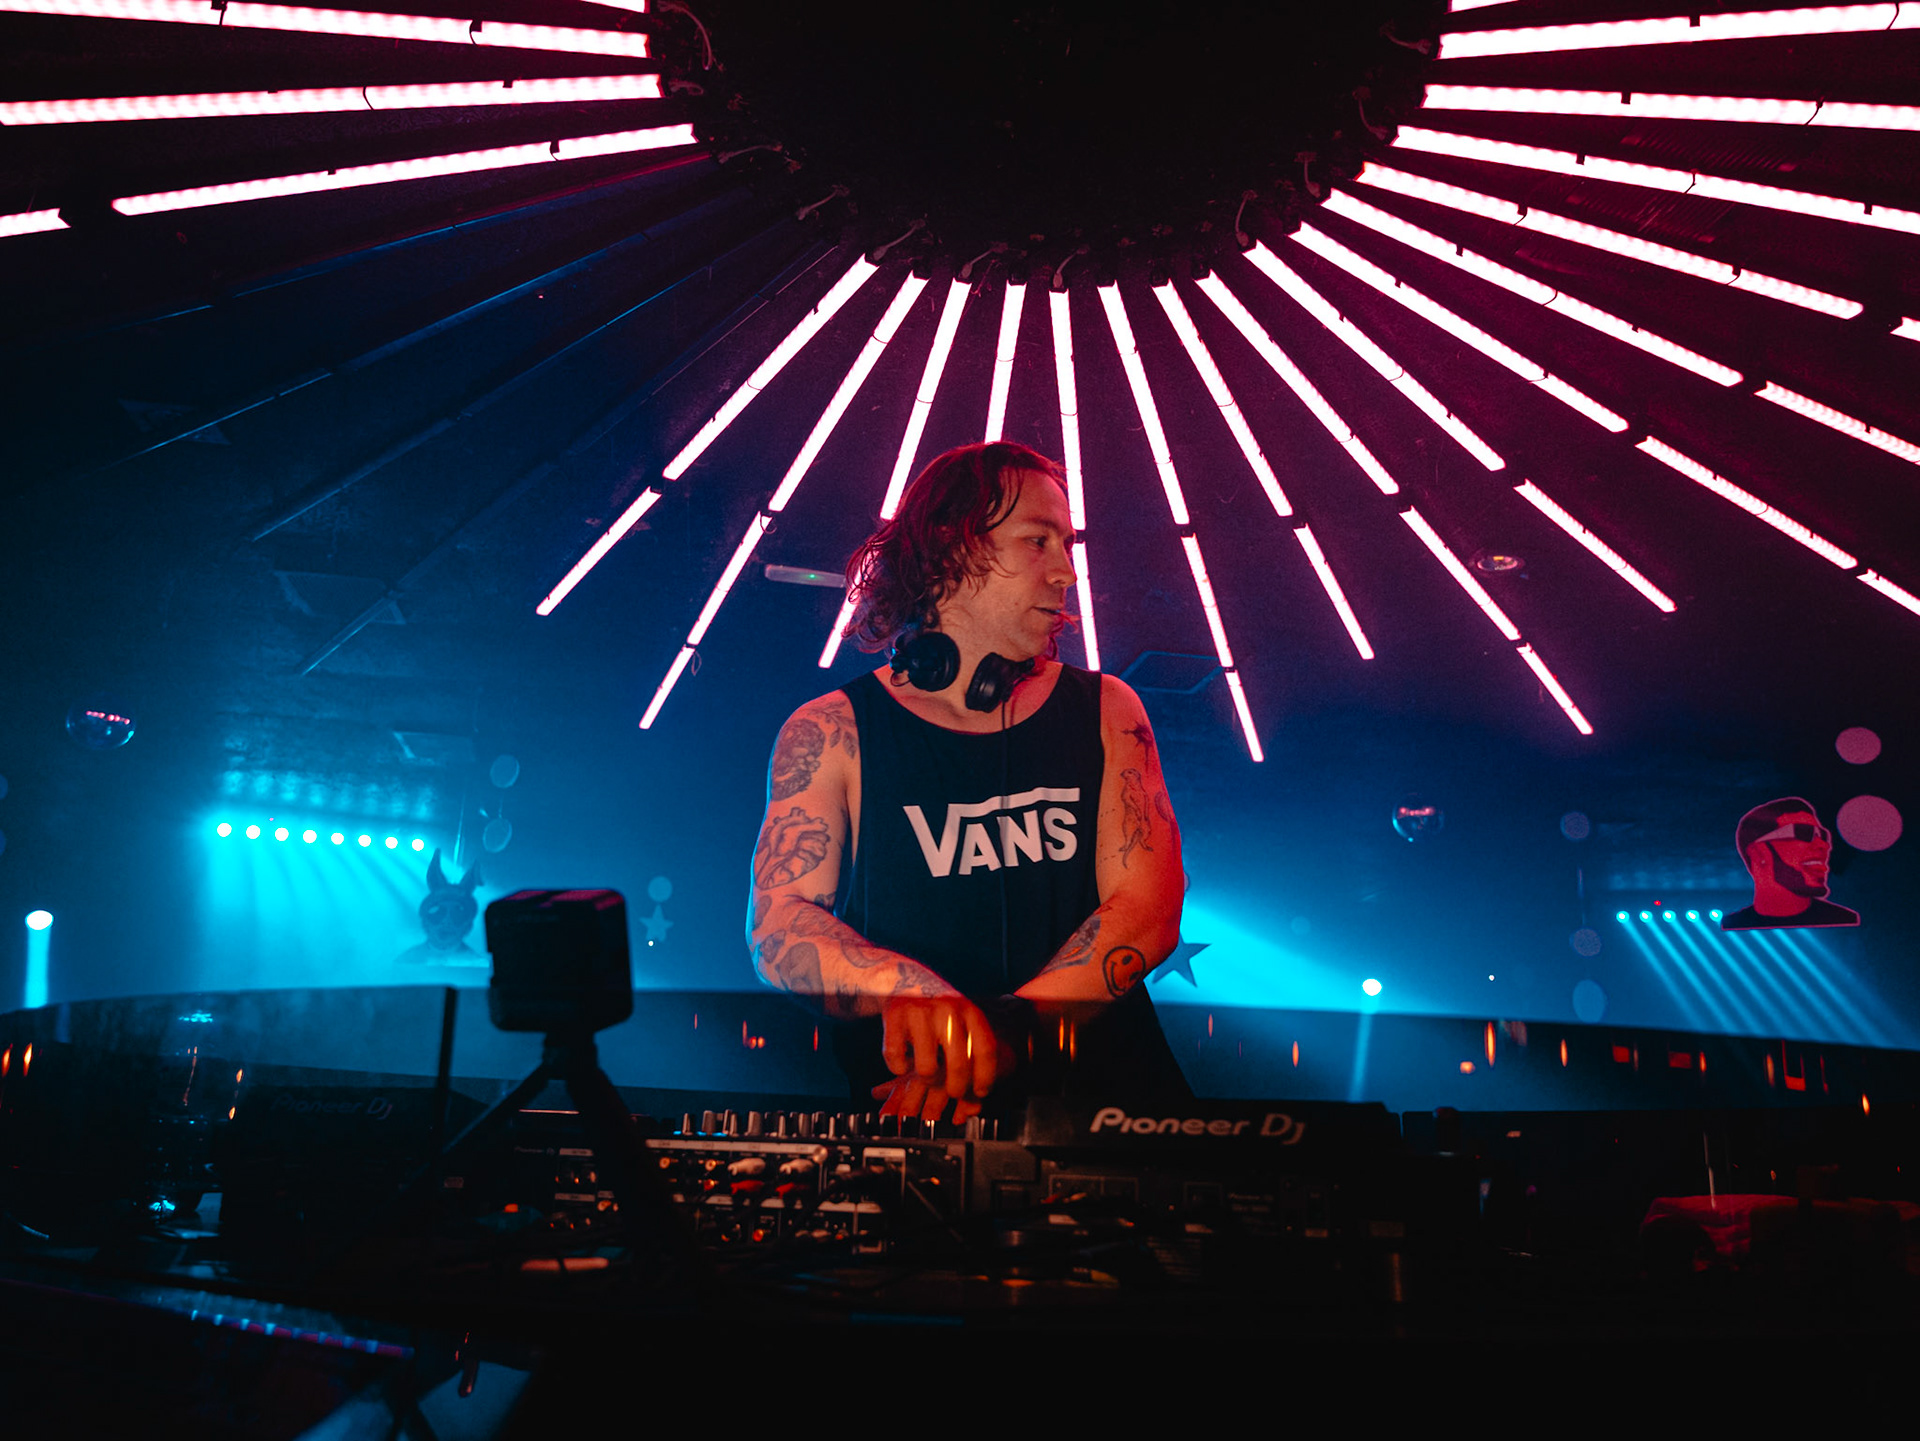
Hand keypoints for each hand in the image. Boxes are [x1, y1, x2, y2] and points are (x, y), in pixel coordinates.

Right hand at [876, 994, 1003, 1121]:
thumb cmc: (938, 1011)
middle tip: (952, 1091)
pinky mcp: (895, 1016)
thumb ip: (970, 1052)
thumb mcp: (961, 1021)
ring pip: (927, 1070)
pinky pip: (897, 1061)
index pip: (986, 1050)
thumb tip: (976, 1099)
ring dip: (926, 1079)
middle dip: (957, 1087)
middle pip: (959, 1065)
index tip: (981, 1092)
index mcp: (970, 1010)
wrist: (903, 978)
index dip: (985, 1077)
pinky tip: (903, 1060)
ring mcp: (921, 1012)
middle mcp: (948, 1010)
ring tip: (926, 1072)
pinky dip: (898, 1068)